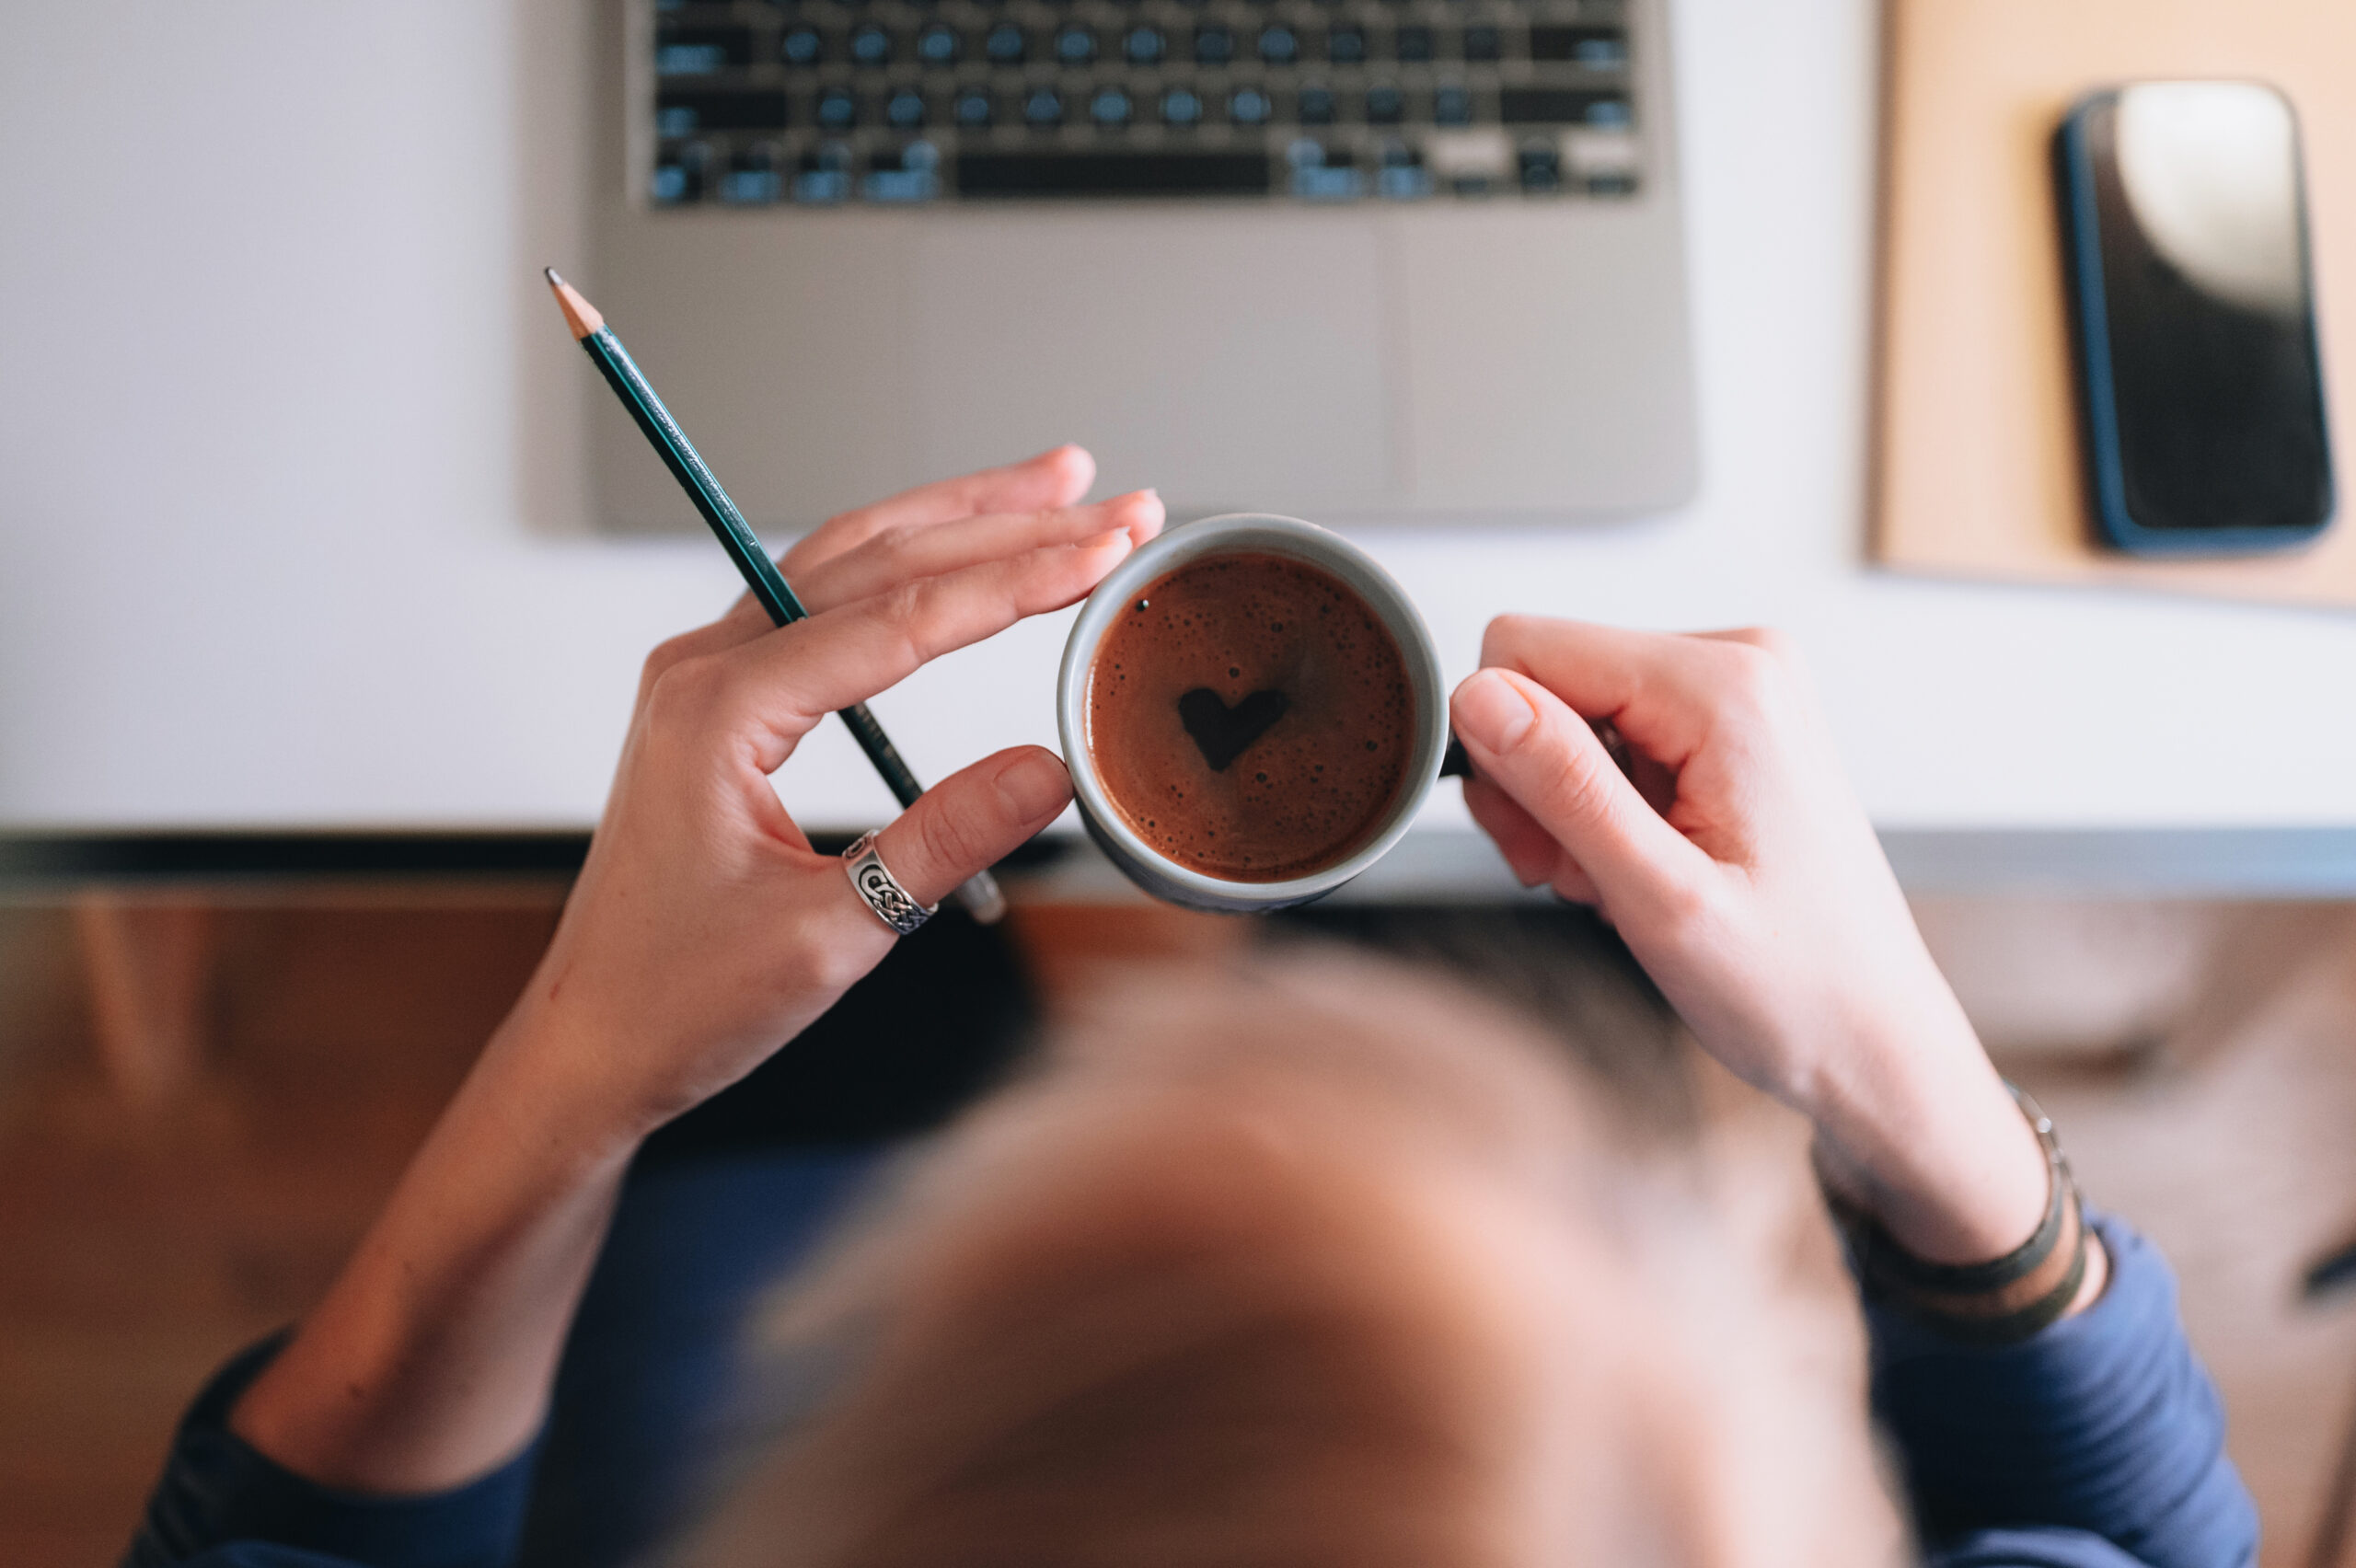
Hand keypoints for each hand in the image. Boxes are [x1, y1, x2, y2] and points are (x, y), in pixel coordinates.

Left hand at [232, 449, 1163, 1492]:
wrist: (591, 1044)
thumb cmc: (679, 1001)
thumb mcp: (830, 936)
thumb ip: (941, 843)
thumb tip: (1053, 770)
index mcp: (719, 711)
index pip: (899, 618)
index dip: (1015, 580)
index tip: (1104, 552)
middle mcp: (705, 669)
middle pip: (878, 557)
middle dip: (1005, 523)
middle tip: (1114, 505)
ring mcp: (709, 677)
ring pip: (851, 560)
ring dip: (960, 521)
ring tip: (1060, 490)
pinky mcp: (725, 703)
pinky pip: (827, 603)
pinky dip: (910, 568)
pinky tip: (966, 553)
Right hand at [1449, 618, 2051, 1264]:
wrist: (1873, 1036)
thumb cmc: (1793, 986)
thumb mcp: (1661, 898)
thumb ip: (1565, 785)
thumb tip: (1476, 693)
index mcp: (1726, 685)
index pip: (1525, 649)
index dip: (1503, 751)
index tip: (1543, 847)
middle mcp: (1736, 662)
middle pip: (1545, 678)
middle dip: (1536, 787)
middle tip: (1580, 879)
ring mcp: (1735, 692)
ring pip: (1568, 714)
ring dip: (1566, 810)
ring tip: (1617, 885)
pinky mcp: (1727, 726)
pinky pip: (1612, 737)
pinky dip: (1602, 812)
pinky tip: (1638, 871)